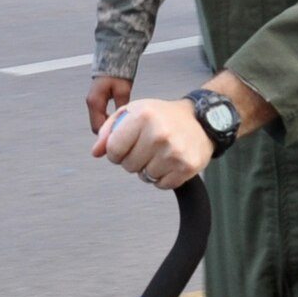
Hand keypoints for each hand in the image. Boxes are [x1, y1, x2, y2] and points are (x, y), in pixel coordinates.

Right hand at [86, 73, 133, 134]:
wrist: (113, 62)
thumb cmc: (117, 73)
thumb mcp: (122, 90)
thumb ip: (121, 107)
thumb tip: (123, 122)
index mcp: (94, 102)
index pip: (97, 127)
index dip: (107, 136)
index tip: (118, 139)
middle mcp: (91, 103)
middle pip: (96, 127)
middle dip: (108, 133)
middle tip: (121, 136)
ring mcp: (93, 103)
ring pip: (98, 123)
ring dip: (108, 127)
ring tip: (121, 128)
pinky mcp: (97, 102)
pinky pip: (101, 117)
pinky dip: (108, 121)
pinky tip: (118, 121)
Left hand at [92, 96, 211, 189]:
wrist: (201, 120)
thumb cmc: (165, 116)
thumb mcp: (134, 112)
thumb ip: (110, 130)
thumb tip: (96, 151)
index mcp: (143, 116)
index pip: (113, 149)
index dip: (115, 152)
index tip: (124, 148)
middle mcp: (159, 134)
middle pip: (128, 165)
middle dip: (133, 160)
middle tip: (146, 148)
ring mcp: (174, 152)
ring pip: (145, 177)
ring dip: (148, 169)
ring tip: (159, 154)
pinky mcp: (186, 167)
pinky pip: (162, 185)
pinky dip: (163, 178)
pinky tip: (169, 162)